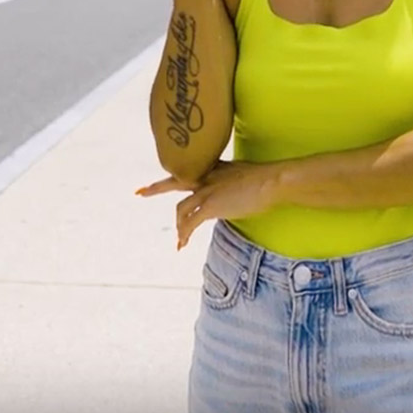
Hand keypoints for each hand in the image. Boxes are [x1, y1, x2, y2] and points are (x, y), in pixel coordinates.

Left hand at [136, 160, 282, 248]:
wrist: (272, 181)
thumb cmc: (265, 179)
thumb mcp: (242, 176)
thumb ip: (231, 183)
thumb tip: (231, 193)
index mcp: (213, 169)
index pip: (189, 172)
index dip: (176, 177)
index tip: (165, 178)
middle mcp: (206, 178)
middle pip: (174, 182)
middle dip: (156, 188)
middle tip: (140, 192)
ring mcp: (207, 191)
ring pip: (181, 208)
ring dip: (179, 225)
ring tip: (180, 238)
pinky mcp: (211, 205)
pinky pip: (190, 222)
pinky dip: (184, 233)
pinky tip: (182, 243)